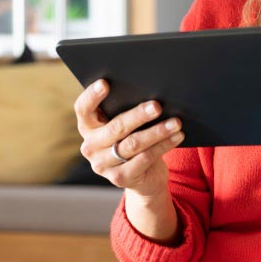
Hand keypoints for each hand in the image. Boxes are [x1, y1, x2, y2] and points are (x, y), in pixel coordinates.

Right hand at [74, 79, 184, 197]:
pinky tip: (177, 136)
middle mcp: (90, 147)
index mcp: (88, 127)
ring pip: (133, 144)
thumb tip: (150, 93)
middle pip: (115, 127)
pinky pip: (145, 158)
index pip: (83, 109)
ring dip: (157, 131)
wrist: (143, 177)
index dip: (92, 96)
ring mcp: (103, 164)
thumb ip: (126, 111)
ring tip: (176, 122)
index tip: (105, 83)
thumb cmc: (134, 140)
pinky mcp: (120, 178)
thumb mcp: (126, 127)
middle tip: (157, 106)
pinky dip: (163, 145)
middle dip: (138, 115)